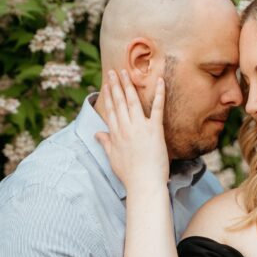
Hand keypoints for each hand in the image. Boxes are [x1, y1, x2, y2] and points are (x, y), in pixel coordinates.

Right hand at [94, 69, 168, 190]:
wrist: (144, 184)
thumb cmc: (130, 175)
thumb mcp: (113, 158)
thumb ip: (106, 143)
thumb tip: (97, 134)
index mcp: (116, 134)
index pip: (111, 110)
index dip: (108, 95)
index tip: (107, 83)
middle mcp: (125, 128)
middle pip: (119, 102)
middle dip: (116, 85)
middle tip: (114, 71)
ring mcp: (139, 128)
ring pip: (133, 101)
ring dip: (129, 85)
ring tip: (127, 71)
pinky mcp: (155, 130)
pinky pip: (157, 108)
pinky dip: (159, 94)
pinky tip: (160, 81)